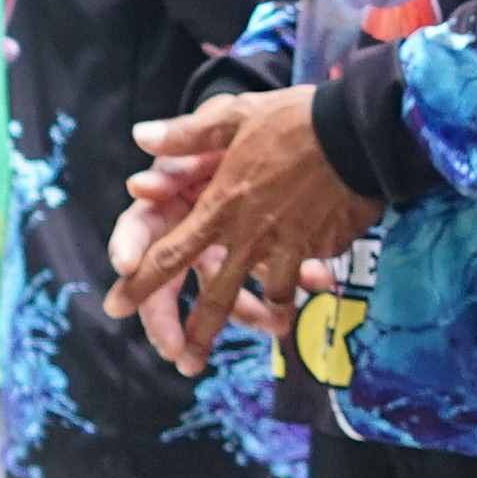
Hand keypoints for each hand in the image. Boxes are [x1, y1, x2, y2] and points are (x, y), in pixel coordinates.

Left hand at [116, 90, 373, 371]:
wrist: (361, 130)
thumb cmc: (295, 119)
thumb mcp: (235, 117)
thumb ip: (186, 136)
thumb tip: (140, 137)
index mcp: (220, 207)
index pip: (169, 254)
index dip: (139, 284)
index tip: (115, 307)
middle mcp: (249, 235)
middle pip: (217, 295)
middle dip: (199, 332)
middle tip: (183, 361)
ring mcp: (288, 246)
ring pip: (269, 295)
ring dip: (263, 317)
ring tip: (265, 332)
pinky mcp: (322, 248)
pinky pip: (307, 275)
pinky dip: (306, 284)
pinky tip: (311, 290)